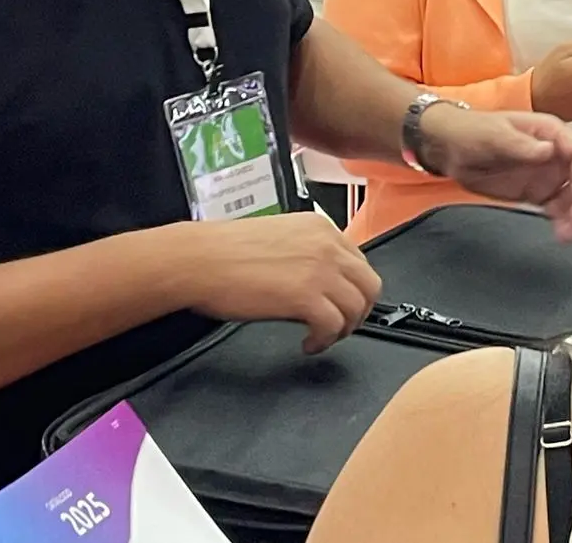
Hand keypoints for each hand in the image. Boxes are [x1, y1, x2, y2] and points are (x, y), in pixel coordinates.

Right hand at [178, 212, 381, 353]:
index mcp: (321, 228)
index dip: (352, 290)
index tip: (340, 305)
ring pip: (358, 307)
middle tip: (340, 326)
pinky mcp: (306, 296)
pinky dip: (325, 341)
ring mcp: (320, 270)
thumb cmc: (226, 252)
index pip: (359, 262)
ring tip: (321, 337)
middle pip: (369, 285)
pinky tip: (308, 344)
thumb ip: (307, 253)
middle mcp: (327, 245)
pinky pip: (335, 326)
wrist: (201, 259)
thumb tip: (318, 280)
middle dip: (358, 311)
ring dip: (343, 329)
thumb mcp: (280, 239)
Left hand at [421, 107, 571, 241]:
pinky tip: (562, 234)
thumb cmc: (474, 131)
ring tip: (568, 234)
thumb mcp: (495, 135)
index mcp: (549, 132)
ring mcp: (547, 174)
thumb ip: (521, 145)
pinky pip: (558, 208)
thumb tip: (549, 150)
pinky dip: (564, 221)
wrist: (451, 148)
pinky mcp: (537, 193)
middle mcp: (554, 153)